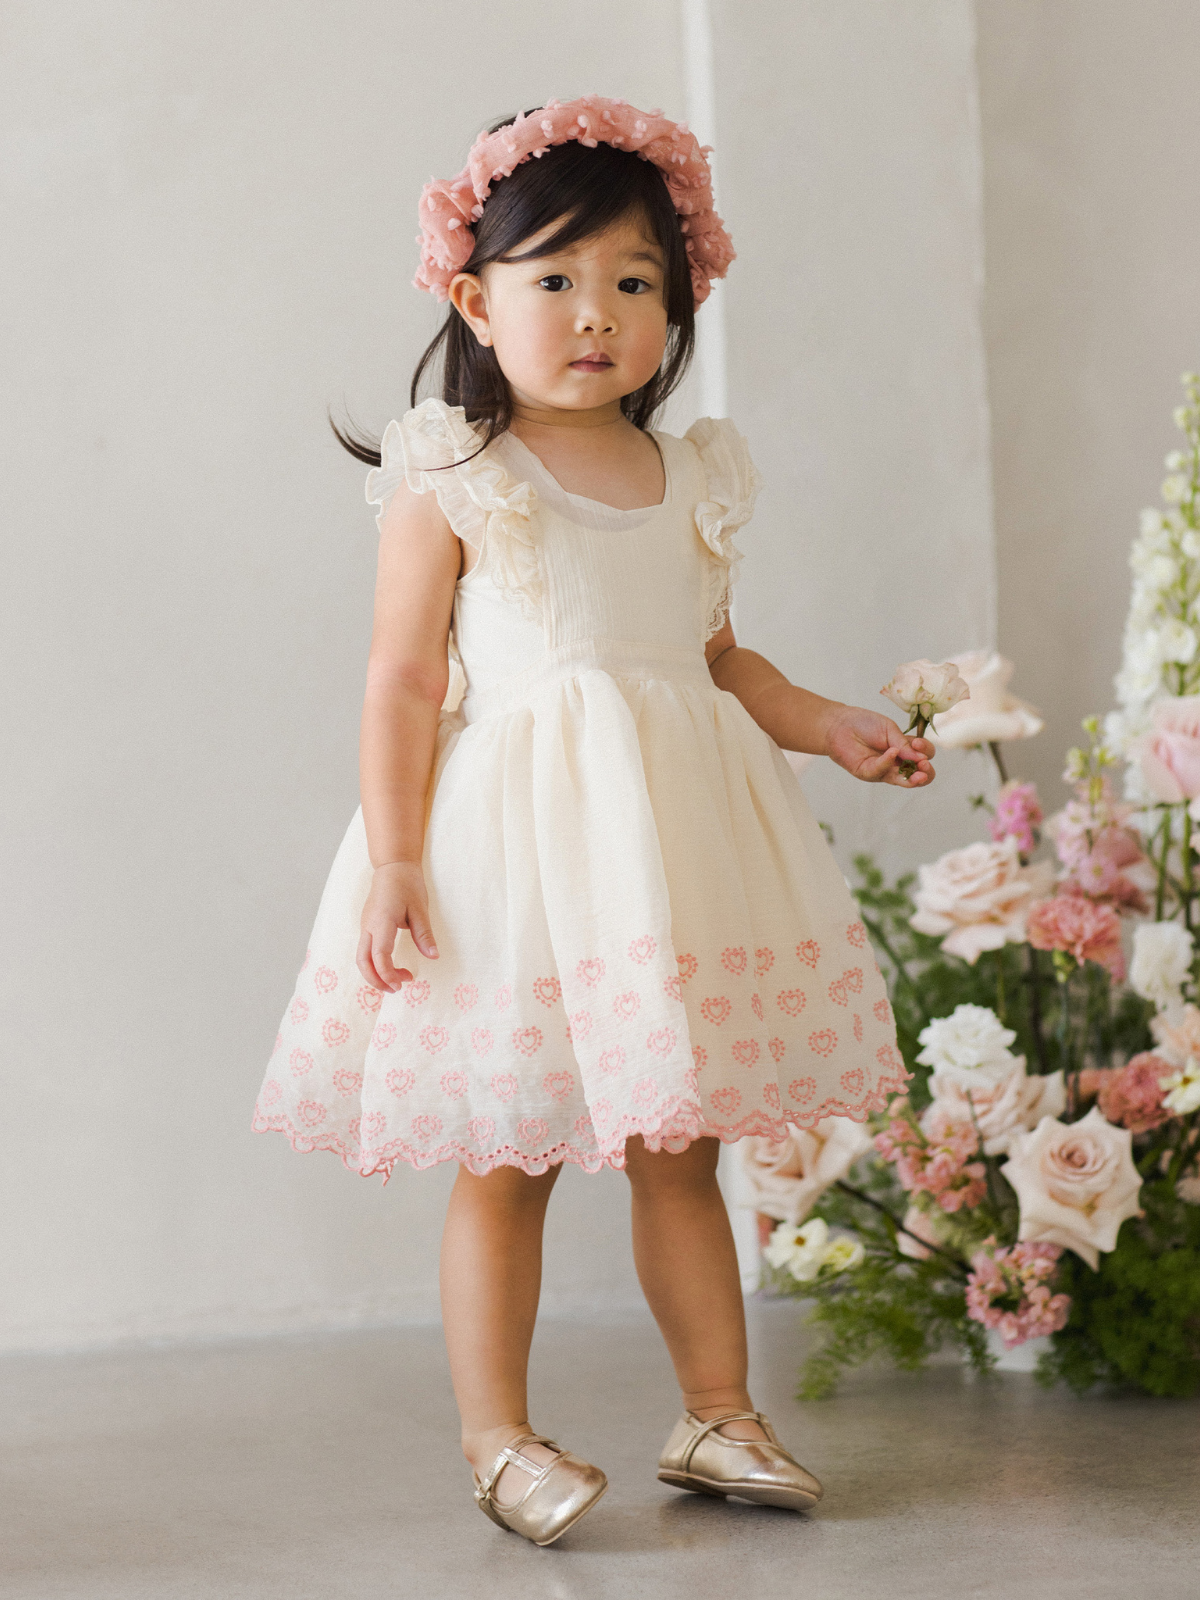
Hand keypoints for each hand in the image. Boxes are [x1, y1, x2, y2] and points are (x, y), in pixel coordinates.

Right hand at [357, 862, 438, 991]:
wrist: (392, 867)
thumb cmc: (407, 884)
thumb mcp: (420, 909)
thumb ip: (424, 934)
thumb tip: (433, 956)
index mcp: (382, 921)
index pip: (379, 955)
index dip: (388, 974)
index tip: (401, 984)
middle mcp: (368, 926)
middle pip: (363, 961)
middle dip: (376, 980)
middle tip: (397, 989)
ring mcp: (365, 926)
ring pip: (361, 958)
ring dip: (375, 974)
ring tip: (396, 980)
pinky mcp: (367, 926)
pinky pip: (365, 951)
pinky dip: (375, 964)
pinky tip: (391, 967)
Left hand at [823, 705, 935, 786]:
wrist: (840, 724)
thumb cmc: (866, 724)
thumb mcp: (889, 730)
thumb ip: (904, 743)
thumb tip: (921, 757)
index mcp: (906, 750)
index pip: (925, 755)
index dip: (926, 751)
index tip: (918, 742)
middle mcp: (898, 763)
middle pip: (920, 775)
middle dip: (926, 773)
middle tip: (924, 764)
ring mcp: (884, 770)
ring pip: (904, 781)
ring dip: (914, 779)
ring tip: (920, 773)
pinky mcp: (868, 773)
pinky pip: (880, 771)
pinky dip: (887, 762)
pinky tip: (892, 753)